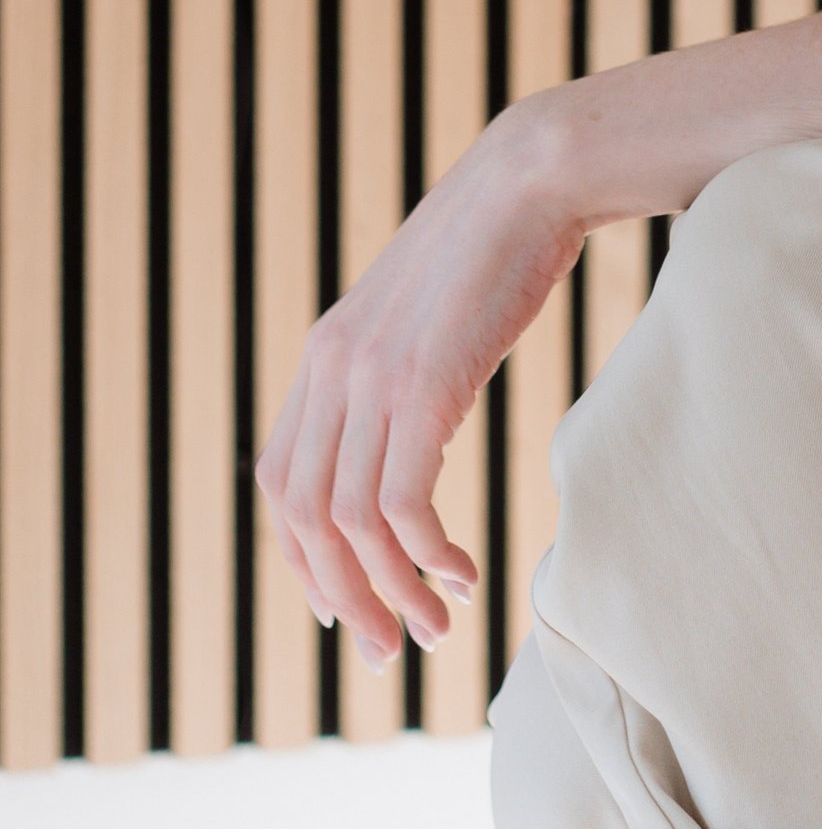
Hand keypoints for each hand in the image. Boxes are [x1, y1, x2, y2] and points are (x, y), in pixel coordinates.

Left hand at [256, 107, 583, 669]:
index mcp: (325, 354)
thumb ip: (400, 367)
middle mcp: (331, 369)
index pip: (281, 482)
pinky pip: (402, 503)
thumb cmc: (500, 244)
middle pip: (306, 519)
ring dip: (393, 591)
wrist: (533, 177)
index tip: (348, 608)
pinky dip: (426, 555)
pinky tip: (465, 574)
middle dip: (347, 597)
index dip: (302, 557)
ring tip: (440, 628)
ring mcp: (372, 378)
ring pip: (352, 524)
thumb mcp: (426, 312)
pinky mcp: (423, 386)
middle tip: (394, 650)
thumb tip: (413, 423)